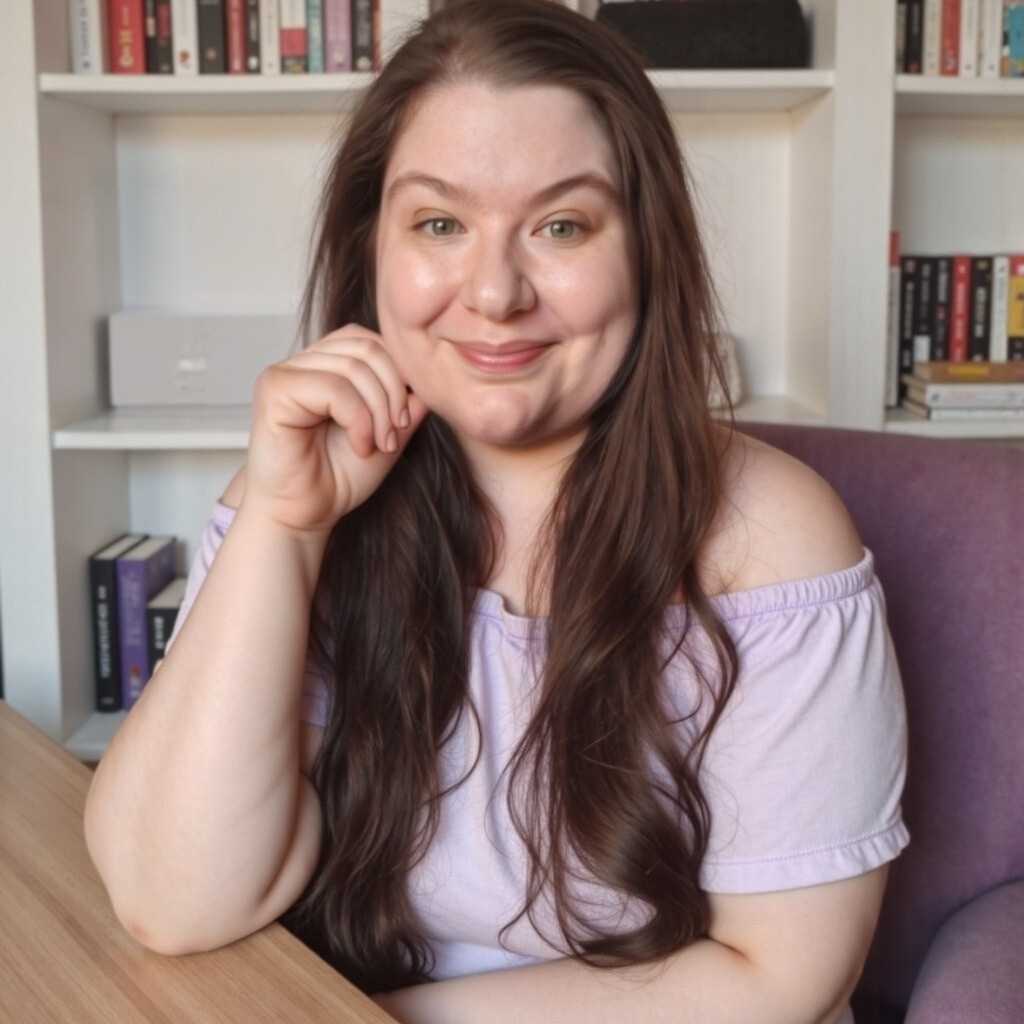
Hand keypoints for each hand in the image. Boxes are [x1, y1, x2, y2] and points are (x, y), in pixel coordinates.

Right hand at [242, 325, 428, 534]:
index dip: (398, 375)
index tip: (406, 419)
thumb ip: (407, 405)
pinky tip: (359, 446)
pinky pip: (333, 388)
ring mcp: (285, 373)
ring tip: (378, 444)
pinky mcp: (274, 390)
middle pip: (367, 347)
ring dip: (378, 410)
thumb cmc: (337, 479)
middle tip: (397, 431)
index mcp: (326, 366)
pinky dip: (358, 419)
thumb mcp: (388, 436)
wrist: (303, 516)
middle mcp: (303, 363)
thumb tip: (431, 379)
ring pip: (354, 367)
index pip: (371, 341)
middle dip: (393, 391)